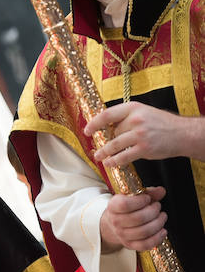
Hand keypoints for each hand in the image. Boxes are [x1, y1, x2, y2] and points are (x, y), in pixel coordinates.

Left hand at [84, 102, 204, 165]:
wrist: (183, 133)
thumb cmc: (162, 123)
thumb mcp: (143, 112)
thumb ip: (126, 117)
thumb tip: (106, 127)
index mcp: (132, 108)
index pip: (106, 115)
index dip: (94, 123)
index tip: (87, 130)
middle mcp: (135, 120)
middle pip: (112, 132)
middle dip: (105, 140)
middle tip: (97, 147)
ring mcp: (139, 135)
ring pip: (114, 145)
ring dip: (104, 152)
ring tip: (99, 156)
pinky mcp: (144, 149)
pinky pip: (124, 156)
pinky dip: (115, 161)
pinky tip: (110, 163)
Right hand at [100, 187, 166, 251]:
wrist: (113, 224)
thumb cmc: (125, 209)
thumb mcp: (131, 197)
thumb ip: (147, 193)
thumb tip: (161, 191)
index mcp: (113, 207)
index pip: (125, 205)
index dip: (140, 201)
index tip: (147, 198)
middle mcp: (115, 221)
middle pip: (138, 218)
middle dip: (153, 211)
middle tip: (157, 206)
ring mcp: (122, 235)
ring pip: (144, 231)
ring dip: (158, 223)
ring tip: (162, 216)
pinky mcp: (130, 245)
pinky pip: (146, 244)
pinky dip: (157, 238)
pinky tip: (163, 230)